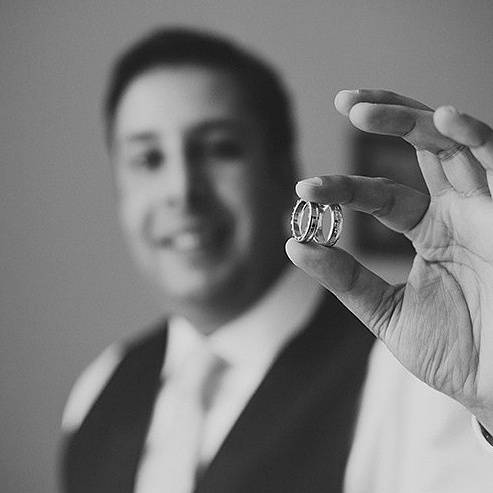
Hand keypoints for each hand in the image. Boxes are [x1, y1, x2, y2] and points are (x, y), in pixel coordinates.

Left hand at [286, 89, 492, 431]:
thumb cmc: (456, 354)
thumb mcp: (388, 313)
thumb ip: (345, 279)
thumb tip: (294, 245)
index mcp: (430, 231)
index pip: (380, 194)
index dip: (342, 188)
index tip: (303, 191)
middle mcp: (458, 211)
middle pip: (422, 148)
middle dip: (386, 118)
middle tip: (343, 100)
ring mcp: (486, 208)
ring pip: (453, 144)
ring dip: (412, 118)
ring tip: (362, 107)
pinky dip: (475, 136)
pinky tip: (443, 119)